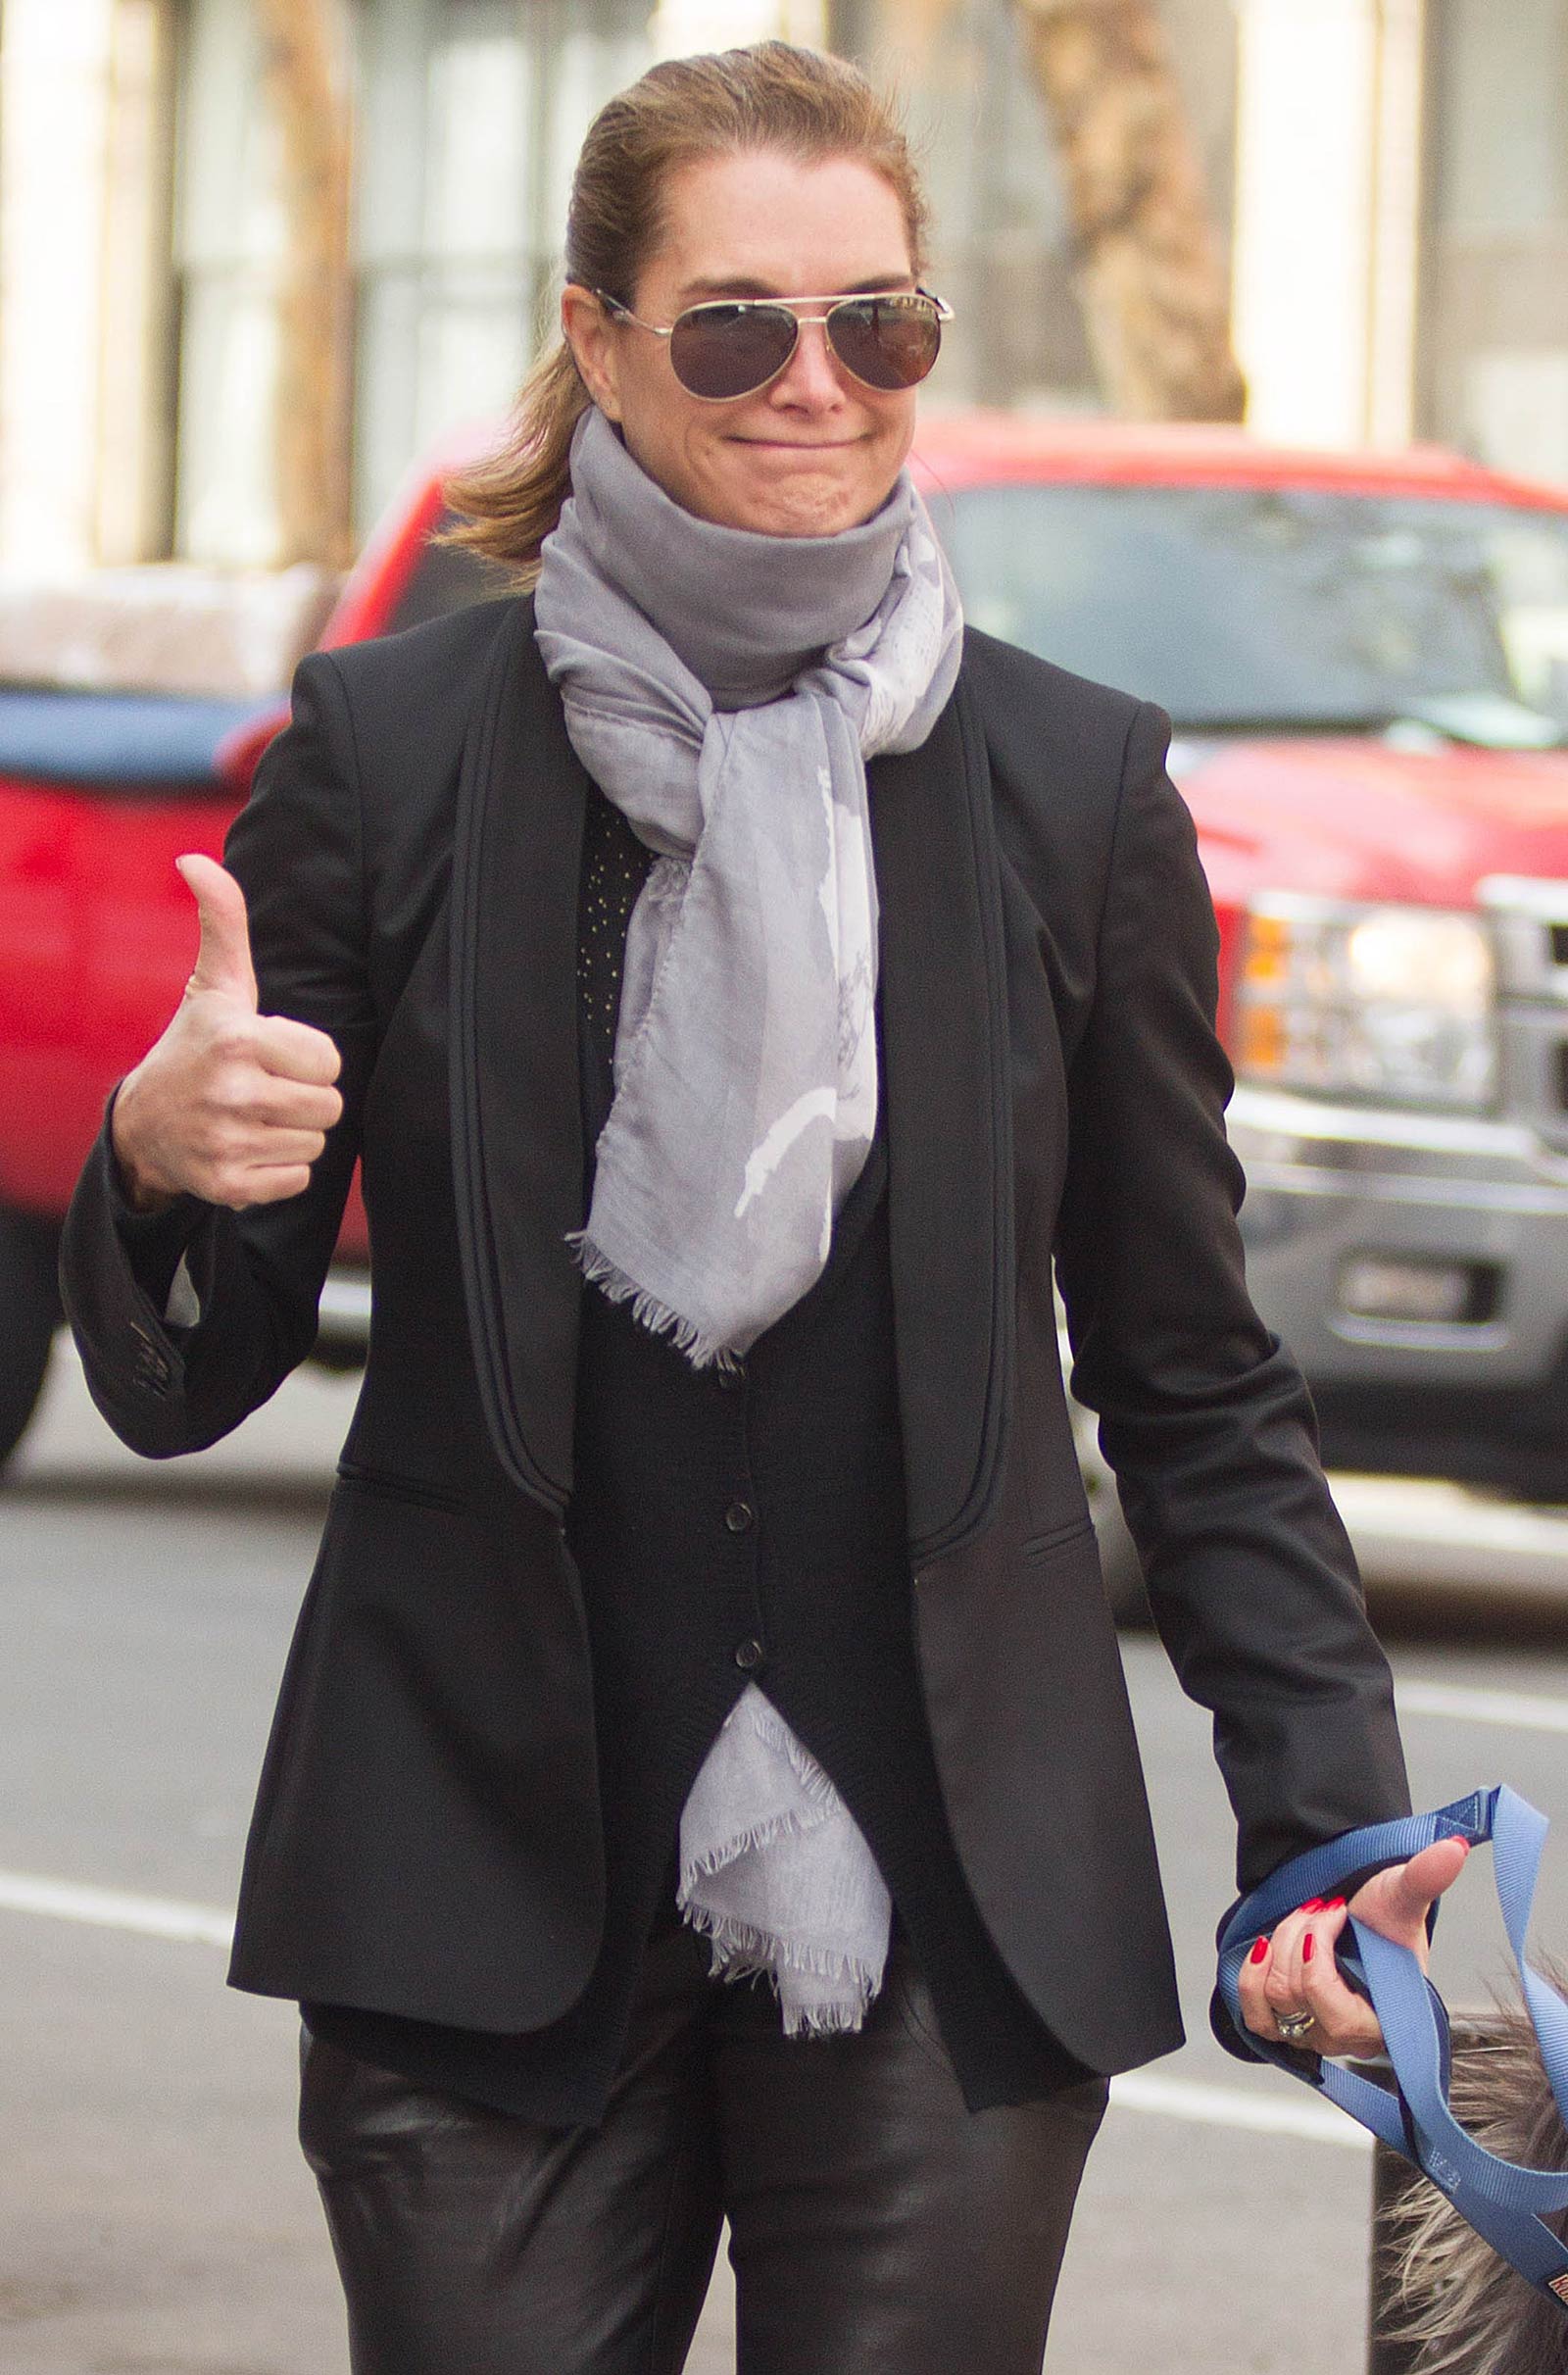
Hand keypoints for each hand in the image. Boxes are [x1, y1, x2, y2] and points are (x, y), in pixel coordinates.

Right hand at [110, 854, 342, 1211]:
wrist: (143, 1124)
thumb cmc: (196, 1044)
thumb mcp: (214, 985)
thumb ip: (223, 922)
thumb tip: (194, 859)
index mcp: (237, 1037)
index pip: (330, 1060)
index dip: (310, 1058)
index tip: (276, 1054)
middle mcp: (231, 1091)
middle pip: (331, 1105)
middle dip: (306, 1097)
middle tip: (268, 1088)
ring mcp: (227, 1141)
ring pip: (316, 1143)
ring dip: (293, 1132)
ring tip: (254, 1116)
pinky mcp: (229, 1185)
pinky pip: (298, 1180)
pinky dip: (280, 1170)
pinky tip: (247, 1147)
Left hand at [1237, 1836, 1469, 2058]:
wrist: (1360, 1920)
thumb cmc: (1385, 1919)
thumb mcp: (1403, 1895)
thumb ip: (1425, 1877)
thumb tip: (1454, 1847)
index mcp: (1383, 2024)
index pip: (1337, 2016)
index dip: (1320, 1964)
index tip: (1336, 1911)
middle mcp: (1345, 2040)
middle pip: (1297, 1995)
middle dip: (1301, 1935)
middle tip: (1324, 1906)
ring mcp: (1312, 2034)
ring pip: (1274, 1998)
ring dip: (1281, 1945)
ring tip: (1303, 1920)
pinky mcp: (1284, 2025)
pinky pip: (1254, 2016)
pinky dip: (1252, 1977)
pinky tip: (1266, 1946)